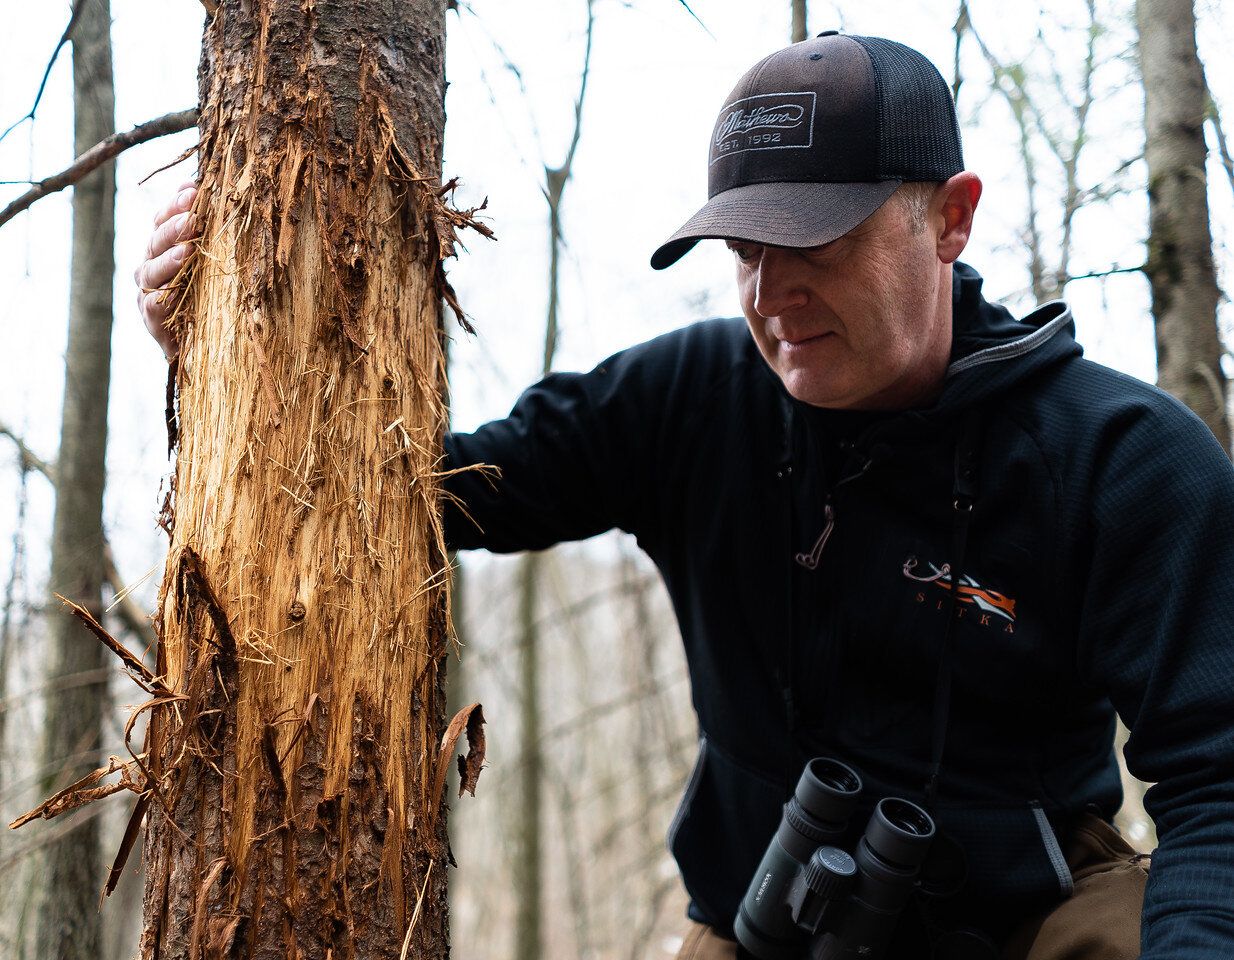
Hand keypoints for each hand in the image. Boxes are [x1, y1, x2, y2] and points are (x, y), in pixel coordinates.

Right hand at [134, 180, 197, 359]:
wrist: (204, 347)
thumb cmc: (209, 297)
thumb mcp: (212, 261)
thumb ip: (205, 229)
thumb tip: (198, 184)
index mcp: (163, 249)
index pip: (162, 221)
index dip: (175, 205)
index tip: (194, 192)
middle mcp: (151, 268)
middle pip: (155, 242)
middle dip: (174, 228)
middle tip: (194, 219)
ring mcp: (148, 295)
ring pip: (151, 272)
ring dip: (169, 260)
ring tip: (187, 252)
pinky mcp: (154, 324)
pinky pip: (154, 308)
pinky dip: (163, 300)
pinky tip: (177, 292)